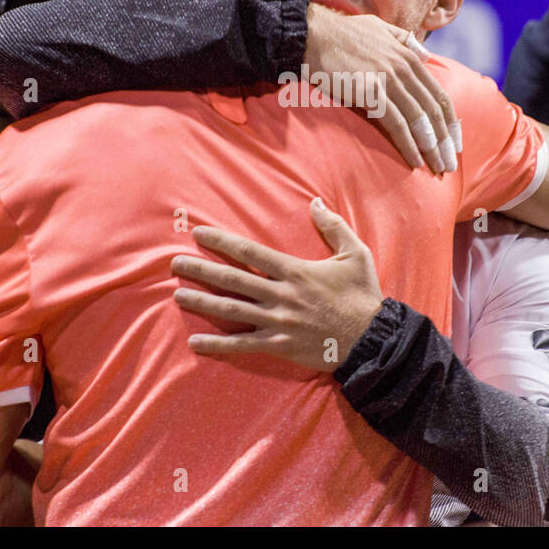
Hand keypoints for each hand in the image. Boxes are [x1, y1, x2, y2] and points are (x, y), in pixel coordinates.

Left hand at [170, 198, 384, 371]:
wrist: (373, 340)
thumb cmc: (363, 296)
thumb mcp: (355, 254)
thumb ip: (333, 227)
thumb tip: (315, 201)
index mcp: (295, 271)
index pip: (249, 252)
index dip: (221, 242)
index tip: (199, 233)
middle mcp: (281, 295)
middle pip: (233, 279)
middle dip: (201, 270)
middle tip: (175, 264)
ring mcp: (278, 323)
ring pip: (232, 311)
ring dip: (202, 302)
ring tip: (178, 296)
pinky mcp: (280, 347)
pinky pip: (243, 345)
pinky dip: (218, 345)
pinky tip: (195, 343)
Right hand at [304, 3, 457, 172]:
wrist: (313, 34)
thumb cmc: (343, 34)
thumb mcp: (381, 28)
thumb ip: (406, 41)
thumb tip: (427, 56)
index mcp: (409, 56)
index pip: (439, 95)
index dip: (450, 122)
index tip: (454, 143)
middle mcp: (404, 68)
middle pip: (434, 110)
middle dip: (445, 141)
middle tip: (450, 164)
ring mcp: (388, 80)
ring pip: (419, 120)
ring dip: (431, 147)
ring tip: (437, 168)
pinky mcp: (371, 92)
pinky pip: (396, 124)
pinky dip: (408, 144)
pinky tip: (415, 160)